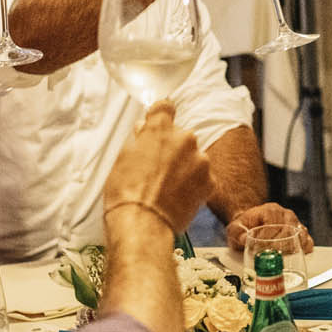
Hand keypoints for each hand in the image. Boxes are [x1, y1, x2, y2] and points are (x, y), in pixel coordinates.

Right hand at [106, 100, 213, 232]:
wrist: (143, 224)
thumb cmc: (127, 194)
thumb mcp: (122, 159)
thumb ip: (138, 141)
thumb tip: (144, 133)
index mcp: (160, 129)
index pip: (165, 107)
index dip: (160, 115)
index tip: (157, 121)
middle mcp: (184, 140)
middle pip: (180, 136)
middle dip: (170, 148)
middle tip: (156, 168)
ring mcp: (200, 160)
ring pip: (193, 157)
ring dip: (183, 167)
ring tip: (166, 187)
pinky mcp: (209, 182)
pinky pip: (202, 177)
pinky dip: (193, 184)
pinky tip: (177, 196)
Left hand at [225, 202, 313, 253]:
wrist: (253, 224)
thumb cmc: (246, 226)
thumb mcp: (235, 227)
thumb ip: (237, 232)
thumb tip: (244, 239)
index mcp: (270, 210)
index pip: (272, 222)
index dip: (266, 237)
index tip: (260, 247)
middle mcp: (285, 215)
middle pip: (288, 229)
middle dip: (279, 244)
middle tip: (270, 254)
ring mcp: (295, 223)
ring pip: (300, 235)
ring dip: (291, 247)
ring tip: (280, 256)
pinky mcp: (300, 233)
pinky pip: (307, 241)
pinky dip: (303, 249)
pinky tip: (294, 255)